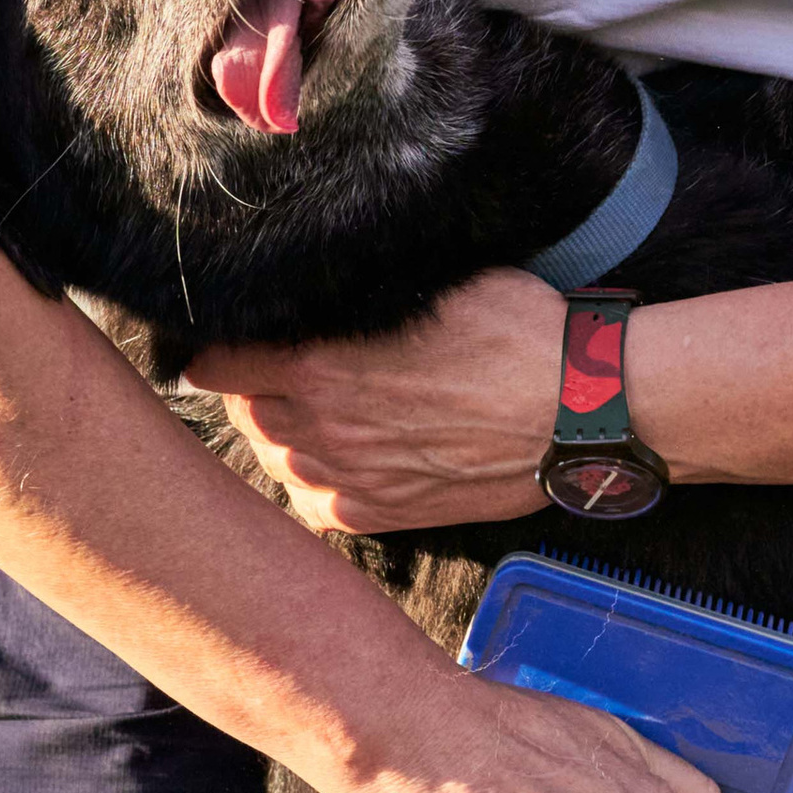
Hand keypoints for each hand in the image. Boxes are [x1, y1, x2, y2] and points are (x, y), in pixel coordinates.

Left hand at [189, 268, 564, 533]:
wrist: (576, 408)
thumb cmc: (516, 333)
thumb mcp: (433, 285)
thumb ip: (361, 292)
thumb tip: (328, 279)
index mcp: (319, 366)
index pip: (217, 366)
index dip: (217, 351)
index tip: (230, 344)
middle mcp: (321, 428)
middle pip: (245, 414)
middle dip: (254, 391)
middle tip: (280, 374)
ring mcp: (350, 478)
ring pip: (277, 461)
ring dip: (284, 437)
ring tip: (314, 416)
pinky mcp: (382, 514)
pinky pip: (315, 506)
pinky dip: (316, 483)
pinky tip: (338, 461)